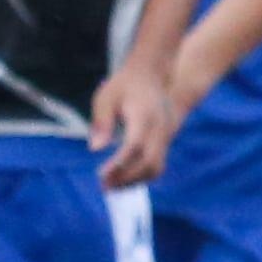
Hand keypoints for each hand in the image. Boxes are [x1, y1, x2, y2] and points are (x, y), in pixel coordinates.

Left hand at [89, 59, 176, 188]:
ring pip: (156, 167)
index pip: (134, 146)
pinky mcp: (166, 140)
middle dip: (126, 178)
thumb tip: (95, 148)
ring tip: (112, 186)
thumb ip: (101, 122)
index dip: (119, 164)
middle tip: (104, 186)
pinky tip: (123, 178)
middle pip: (148, 162)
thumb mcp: (106, 97)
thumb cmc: (124, 85)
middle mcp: (159, 128)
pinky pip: (158, 164)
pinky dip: (142, 176)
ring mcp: (166, 135)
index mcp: (144, 116)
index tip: (101, 175)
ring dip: (135, 181)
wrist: (152, 74)